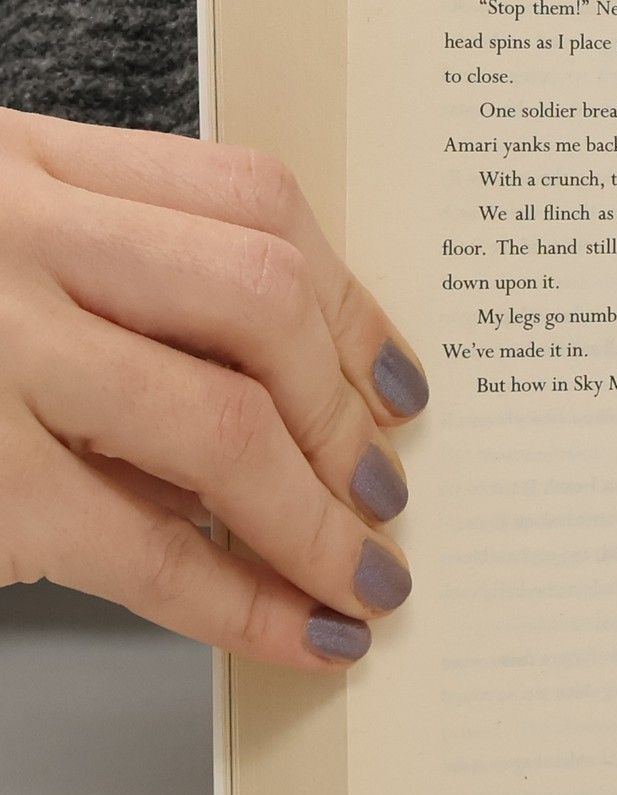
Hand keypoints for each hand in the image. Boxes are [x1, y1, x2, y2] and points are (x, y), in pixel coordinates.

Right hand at [0, 108, 427, 668]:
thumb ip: (108, 276)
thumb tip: (296, 404)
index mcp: (25, 160)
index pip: (251, 200)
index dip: (350, 300)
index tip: (399, 379)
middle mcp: (7, 233)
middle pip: (260, 296)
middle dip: (346, 409)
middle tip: (387, 487)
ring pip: (221, 421)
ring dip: (318, 514)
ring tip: (365, 571)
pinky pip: (143, 548)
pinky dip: (243, 603)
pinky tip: (302, 634)